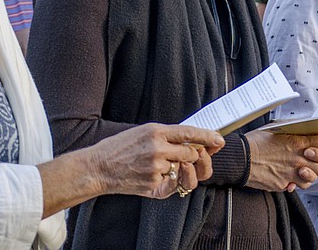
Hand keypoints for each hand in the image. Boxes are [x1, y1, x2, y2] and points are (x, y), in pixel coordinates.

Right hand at [89, 123, 223, 198]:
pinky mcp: (153, 185)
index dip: (208, 136)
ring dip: (176, 168)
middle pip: (191, 153)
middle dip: (192, 155)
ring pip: (182, 168)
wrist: (97, 168)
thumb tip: (192, 139)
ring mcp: (156, 168)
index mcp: (156, 131)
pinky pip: (172, 183)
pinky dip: (167, 180)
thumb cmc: (119, 148)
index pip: (190, 132)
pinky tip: (153, 175)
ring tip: (158, 165)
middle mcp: (158, 148)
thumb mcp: (143, 131)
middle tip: (183, 155)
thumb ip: (167, 134)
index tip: (219, 139)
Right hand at [245, 130, 317, 191]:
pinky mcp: (284, 183)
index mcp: (299, 141)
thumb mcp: (278, 128)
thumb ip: (295, 130)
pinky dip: (299, 182)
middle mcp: (299, 157)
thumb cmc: (256, 141)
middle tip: (316, 159)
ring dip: (313, 173)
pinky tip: (292, 175)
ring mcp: (292, 172)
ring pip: (315, 177)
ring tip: (304, 168)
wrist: (241, 158)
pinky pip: (300, 185)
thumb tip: (307, 129)